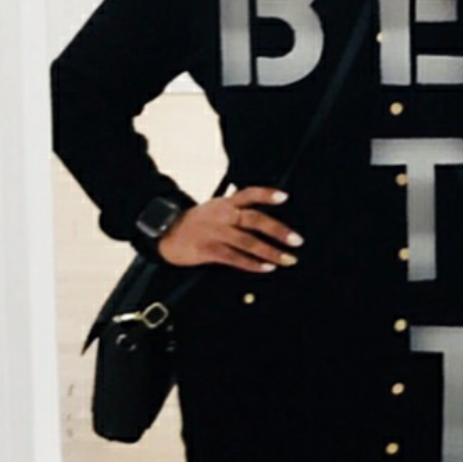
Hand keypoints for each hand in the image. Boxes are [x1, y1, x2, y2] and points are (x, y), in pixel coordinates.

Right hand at [156, 186, 302, 273]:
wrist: (166, 233)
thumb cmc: (197, 222)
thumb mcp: (216, 208)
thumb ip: (238, 209)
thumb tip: (268, 217)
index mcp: (225, 203)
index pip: (248, 194)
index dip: (266, 194)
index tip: (284, 198)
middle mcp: (222, 216)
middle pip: (253, 219)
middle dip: (277, 230)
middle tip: (296, 240)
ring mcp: (214, 233)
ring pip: (247, 242)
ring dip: (270, 252)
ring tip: (287, 259)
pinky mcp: (208, 250)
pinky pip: (234, 258)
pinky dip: (252, 264)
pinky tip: (266, 268)